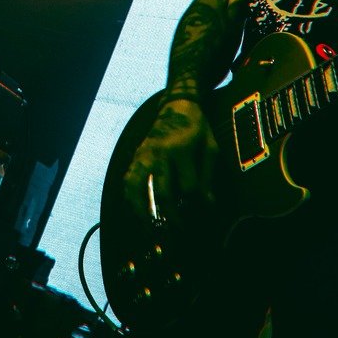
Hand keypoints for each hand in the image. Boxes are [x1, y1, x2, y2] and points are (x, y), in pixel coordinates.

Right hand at [121, 95, 216, 224]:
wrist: (176, 105)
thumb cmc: (197, 128)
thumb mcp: (210, 148)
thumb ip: (208, 176)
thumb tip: (208, 205)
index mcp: (181, 150)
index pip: (189, 187)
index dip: (198, 204)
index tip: (205, 215)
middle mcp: (159, 154)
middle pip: (163, 193)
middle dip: (172, 217)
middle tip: (180, 232)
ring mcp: (143, 155)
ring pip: (137, 189)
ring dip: (143, 213)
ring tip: (150, 230)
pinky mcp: (135, 157)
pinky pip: (127, 181)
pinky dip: (129, 199)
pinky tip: (135, 213)